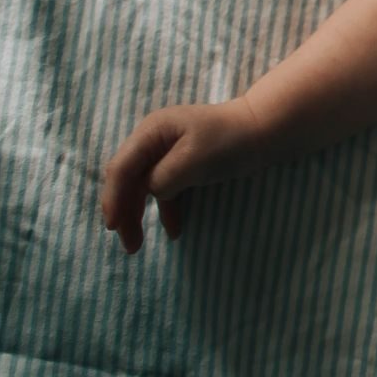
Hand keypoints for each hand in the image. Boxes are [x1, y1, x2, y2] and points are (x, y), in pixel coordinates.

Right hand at [98, 99, 269, 252]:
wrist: (263, 131)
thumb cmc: (229, 141)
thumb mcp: (192, 161)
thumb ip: (163, 179)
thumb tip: (151, 192)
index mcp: (152, 132)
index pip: (121, 168)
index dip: (113, 198)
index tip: (113, 226)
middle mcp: (154, 140)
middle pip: (127, 180)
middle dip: (124, 212)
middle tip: (129, 244)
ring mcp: (167, 152)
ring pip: (143, 188)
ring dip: (139, 215)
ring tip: (137, 245)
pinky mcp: (182, 165)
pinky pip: (165, 190)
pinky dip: (166, 209)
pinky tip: (174, 231)